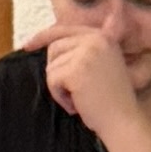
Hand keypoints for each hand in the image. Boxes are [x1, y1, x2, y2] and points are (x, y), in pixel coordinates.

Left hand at [41, 25, 150, 151]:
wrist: (123, 122)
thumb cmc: (112, 101)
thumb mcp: (103, 66)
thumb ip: (85, 50)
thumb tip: (52, 42)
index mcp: (102, 36)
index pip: (65, 29)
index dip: (43, 37)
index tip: (27, 46)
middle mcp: (96, 39)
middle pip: (55, 48)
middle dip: (57, 71)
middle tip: (74, 91)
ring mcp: (86, 53)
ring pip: (52, 66)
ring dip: (60, 87)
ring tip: (79, 99)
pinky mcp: (76, 70)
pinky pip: (52, 80)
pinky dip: (59, 96)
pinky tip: (76, 105)